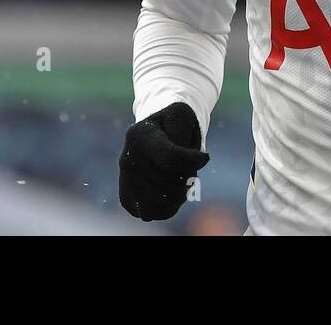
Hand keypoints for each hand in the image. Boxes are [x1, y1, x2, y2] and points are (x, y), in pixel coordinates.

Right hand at [118, 101, 209, 220]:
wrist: (157, 133)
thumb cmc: (174, 124)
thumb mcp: (182, 118)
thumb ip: (185, 138)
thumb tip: (197, 163)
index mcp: (138, 134)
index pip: (171, 158)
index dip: (193, 161)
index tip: (205, 157)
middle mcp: (126, 159)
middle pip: (169, 183)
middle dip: (187, 177)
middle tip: (188, 165)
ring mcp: (125, 180)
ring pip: (160, 203)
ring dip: (178, 194)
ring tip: (179, 179)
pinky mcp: (127, 198)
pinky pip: (153, 212)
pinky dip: (168, 206)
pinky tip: (170, 190)